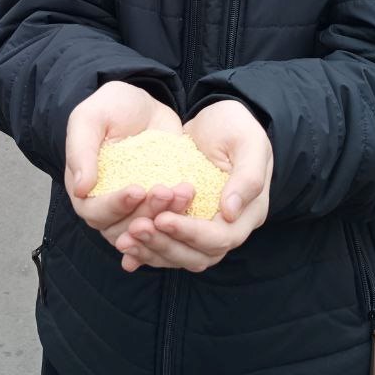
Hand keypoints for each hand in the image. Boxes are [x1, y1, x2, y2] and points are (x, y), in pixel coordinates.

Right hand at [65, 81, 183, 241]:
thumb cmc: (110, 108)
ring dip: (167, 216)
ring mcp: (136, 210)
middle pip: (124, 228)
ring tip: (184, 191)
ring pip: (149, 229)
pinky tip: (191, 195)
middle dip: (147, 212)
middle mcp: (109, 207)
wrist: (144, 106)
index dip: (115, 206)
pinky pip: (170, 221)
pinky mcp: (159, 205)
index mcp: (86, 191)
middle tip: (166, 191)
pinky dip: (181, 214)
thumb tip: (81, 189)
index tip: (137, 190)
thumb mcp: (90, 118)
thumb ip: (81, 151)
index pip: (95, 212)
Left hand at [115, 99, 272, 272]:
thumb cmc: (236, 125)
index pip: (220, 238)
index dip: (191, 232)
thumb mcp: (248, 142)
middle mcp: (228, 228)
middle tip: (136, 228)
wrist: (216, 118)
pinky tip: (125, 246)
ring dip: (151, 250)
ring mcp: (205, 228)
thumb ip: (247, 177)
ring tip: (125, 238)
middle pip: (198, 256)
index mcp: (249, 213)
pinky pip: (166, 244)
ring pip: (179, 256)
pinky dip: (146, 249)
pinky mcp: (184, 222)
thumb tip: (230, 212)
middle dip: (165, 244)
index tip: (162, 218)